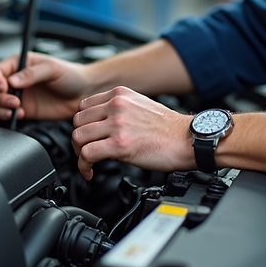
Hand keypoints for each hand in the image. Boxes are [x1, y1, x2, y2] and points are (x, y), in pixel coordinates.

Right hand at [0, 52, 89, 120]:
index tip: (3, 87)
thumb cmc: (71, 75)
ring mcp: (18, 95)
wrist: (84, 93)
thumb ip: (32, 74)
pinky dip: (7, 116)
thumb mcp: (52, 69)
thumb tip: (13, 80)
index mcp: (20, 63)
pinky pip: (5, 113)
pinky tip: (19, 114)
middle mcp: (16, 79)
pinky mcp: (23, 109)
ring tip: (14, 110)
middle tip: (13, 102)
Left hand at [71, 86, 193, 179]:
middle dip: (78, 140)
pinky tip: (90, 170)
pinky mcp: (120, 144)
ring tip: (87, 162)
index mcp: (120, 95)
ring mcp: (118, 124)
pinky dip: (84, 165)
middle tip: (84, 151)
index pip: (83, 106)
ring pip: (78, 137)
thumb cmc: (169, 128)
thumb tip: (101, 123)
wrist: (188, 139)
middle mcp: (117, 106)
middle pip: (77, 121)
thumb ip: (119, 109)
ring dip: (78, 153)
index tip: (86, 135)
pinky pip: (87, 154)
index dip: (82, 124)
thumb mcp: (140, 105)